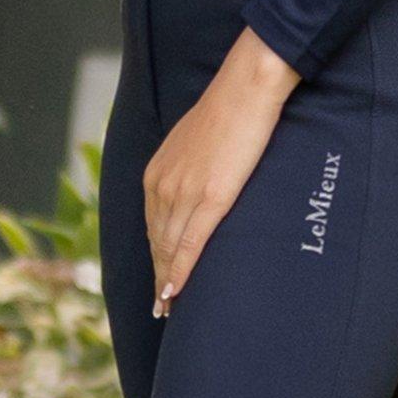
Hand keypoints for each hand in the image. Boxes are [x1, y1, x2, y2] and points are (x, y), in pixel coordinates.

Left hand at [144, 28, 298, 311]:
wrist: (245, 90)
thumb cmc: (229, 110)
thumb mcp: (196, 142)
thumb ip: (189, 168)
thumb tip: (198, 181)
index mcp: (157, 173)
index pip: (152, 226)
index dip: (156, 256)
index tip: (158, 280)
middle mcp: (162, 186)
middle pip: (157, 242)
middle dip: (158, 276)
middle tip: (161, 306)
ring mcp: (183, 194)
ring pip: (169, 249)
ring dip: (166, 281)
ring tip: (168, 307)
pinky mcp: (208, 199)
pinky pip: (189, 245)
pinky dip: (179, 272)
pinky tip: (175, 292)